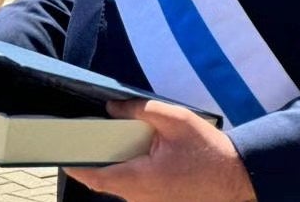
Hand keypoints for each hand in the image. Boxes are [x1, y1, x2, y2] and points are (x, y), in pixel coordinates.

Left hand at [64, 100, 255, 201]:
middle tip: (83, 133)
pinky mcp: (159, 199)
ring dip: (113, 161)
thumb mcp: (174, 120)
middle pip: (104, 178)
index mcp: (140, 179)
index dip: (74, 163)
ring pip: (119, 182)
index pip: (94, 176)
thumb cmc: (209, 151)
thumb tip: (110, 107)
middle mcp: (140, 196)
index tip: (60, 150)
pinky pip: (134, 184)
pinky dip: (128, 167)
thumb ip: (139, 110)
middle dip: (93, 156)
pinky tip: (133, 148)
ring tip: (109, 135)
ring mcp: (150, 201)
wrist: (240, 177)